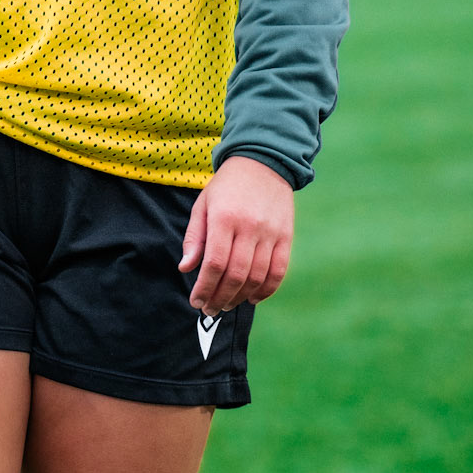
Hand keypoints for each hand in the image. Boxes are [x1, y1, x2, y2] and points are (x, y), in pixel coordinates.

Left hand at [179, 157, 293, 313]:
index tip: (196, 301)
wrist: (263, 162)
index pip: (214, 263)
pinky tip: (252, 298)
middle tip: (209, 310)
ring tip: (226, 305)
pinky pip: (279, 270)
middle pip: (236, 275)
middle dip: (219, 298)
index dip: (204, 288)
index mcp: (224, 219)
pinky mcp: (286, 236)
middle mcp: (249, 227)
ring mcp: (270, 233)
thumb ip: (194, 238)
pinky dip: (266, 290)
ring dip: (240, 297)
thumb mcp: (203, 205)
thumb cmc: (226, 187)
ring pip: (257, 277)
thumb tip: (186, 269)